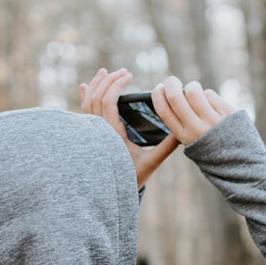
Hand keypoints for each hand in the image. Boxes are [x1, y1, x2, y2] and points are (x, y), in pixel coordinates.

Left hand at [80, 68, 179, 188]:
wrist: (110, 192)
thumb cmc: (132, 177)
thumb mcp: (151, 162)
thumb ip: (167, 147)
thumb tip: (183, 133)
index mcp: (111, 135)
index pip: (108, 102)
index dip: (117, 85)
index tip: (130, 76)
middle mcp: (97, 131)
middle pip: (96, 97)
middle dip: (109, 80)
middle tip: (124, 72)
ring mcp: (90, 132)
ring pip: (87, 102)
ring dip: (95, 85)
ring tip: (105, 72)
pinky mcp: (89, 134)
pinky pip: (83, 111)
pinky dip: (84, 96)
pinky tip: (84, 85)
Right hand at [151, 76, 237, 144]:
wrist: (237, 158)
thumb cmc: (209, 144)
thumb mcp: (190, 139)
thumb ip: (180, 121)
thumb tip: (171, 94)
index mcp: (183, 136)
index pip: (164, 111)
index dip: (158, 96)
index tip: (159, 88)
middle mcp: (196, 128)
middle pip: (175, 97)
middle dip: (171, 84)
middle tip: (172, 81)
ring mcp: (212, 119)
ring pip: (193, 91)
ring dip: (192, 87)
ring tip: (196, 92)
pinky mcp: (226, 112)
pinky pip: (210, 94)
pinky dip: (208, 96)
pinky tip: (212, 104)